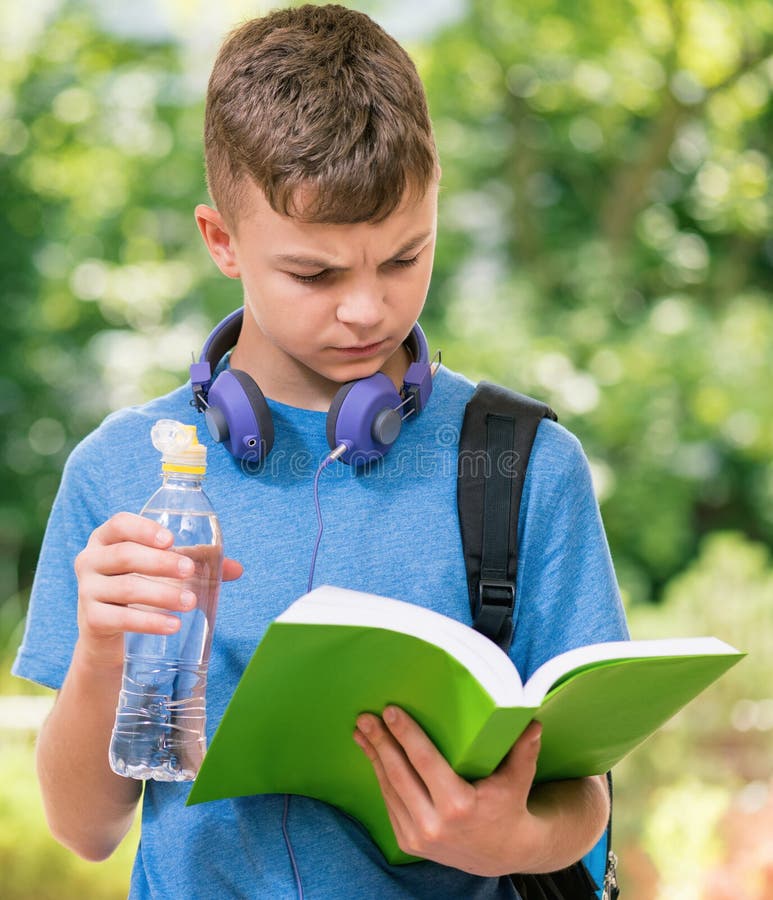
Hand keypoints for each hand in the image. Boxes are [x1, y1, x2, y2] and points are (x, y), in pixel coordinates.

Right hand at [74, 512, 242, 668]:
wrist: (106, 631)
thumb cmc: (138, 587)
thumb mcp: (161, 570)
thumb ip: (196, 563)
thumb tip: (236, 569)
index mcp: (106, 538)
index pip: (120, 524)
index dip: (144, 529)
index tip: (171, 539)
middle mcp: (90, 560)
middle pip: (125, 555)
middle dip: (162, 562)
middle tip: (190, 571)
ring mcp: (87, 590)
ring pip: (127, 587)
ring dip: (163, 594)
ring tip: (191, 602)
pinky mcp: (91, 620)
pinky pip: (122, 619)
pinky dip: (150, 622)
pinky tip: (173, 625)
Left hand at [353, 708, 547, 875]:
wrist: (503, 853)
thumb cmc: (509, 806)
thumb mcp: (518, 779)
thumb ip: (523, 750)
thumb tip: (532, 720)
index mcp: (458, 805)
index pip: (424, 760)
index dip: (405, 734)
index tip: (390, 711)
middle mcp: (434, 824)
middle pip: (399, 773)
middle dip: (380, 742)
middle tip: (365, 716)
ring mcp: (418, 836)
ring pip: (389, 788)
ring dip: (373, 757)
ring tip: (362, 732)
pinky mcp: (409, 842)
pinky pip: (390, 803)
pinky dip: (380, 777)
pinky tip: (373, 756)